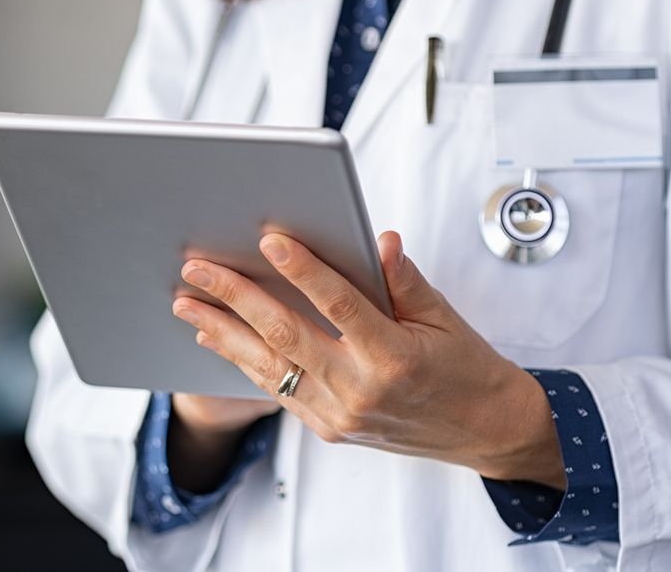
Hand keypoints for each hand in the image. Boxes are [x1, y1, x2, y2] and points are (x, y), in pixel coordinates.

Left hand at [171, 231, 565, 488]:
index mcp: (395, 358)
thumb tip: (377, 239)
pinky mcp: (328, 429)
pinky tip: (216, 337)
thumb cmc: (466, 367)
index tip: (271, 241)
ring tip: (187, 303)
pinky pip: (278, 390)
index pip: (340, 305)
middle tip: (198, 268)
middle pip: (286, 335)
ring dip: (223, 331)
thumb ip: (403, 279)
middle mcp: (361, 391)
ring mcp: (339, 415)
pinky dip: (243, 361)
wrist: (483, 430)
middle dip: (236, 297)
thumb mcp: (443, 316)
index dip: (304, 271)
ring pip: (269, 367)